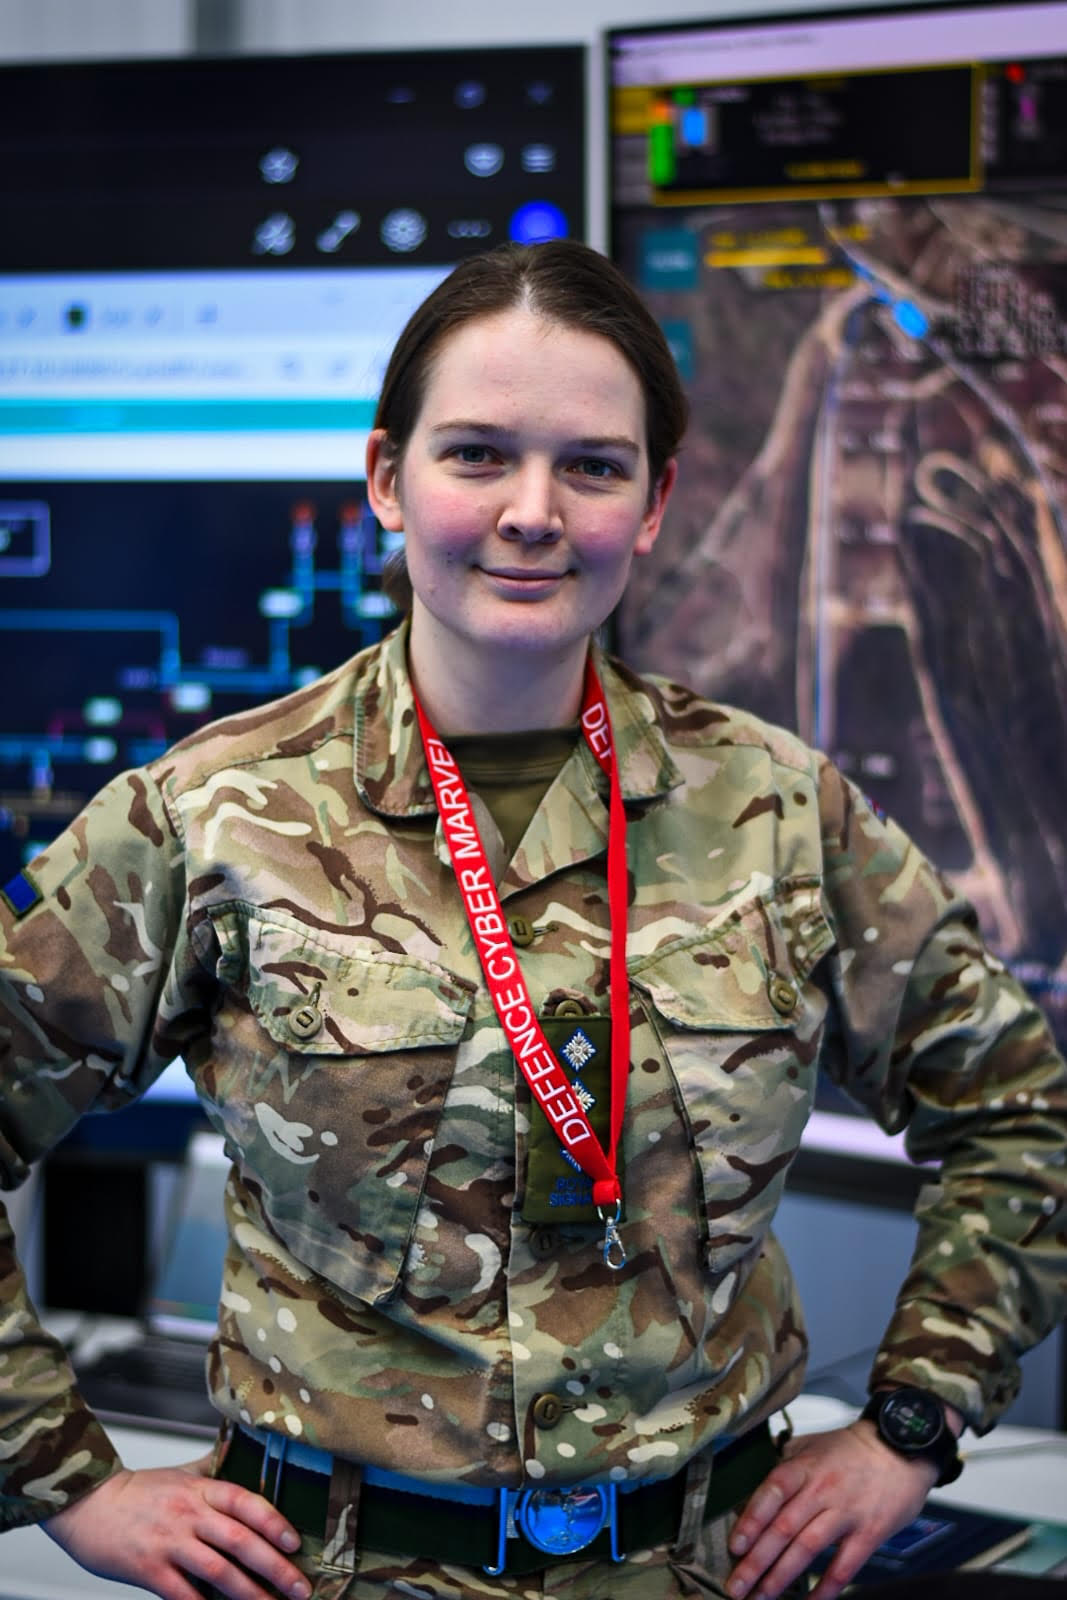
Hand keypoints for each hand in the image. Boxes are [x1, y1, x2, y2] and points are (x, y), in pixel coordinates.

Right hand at [42, 1452, 309, 1599]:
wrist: (88, 1505)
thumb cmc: (136, 1491)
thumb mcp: (180, 1473)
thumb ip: (213, 1467)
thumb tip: (244, 1453)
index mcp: (201, 1489)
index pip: (247, 1502)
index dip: (274, 1522)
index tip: (294, 1543)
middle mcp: (190, 1514)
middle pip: (241, 1540)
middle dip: (276, 1568)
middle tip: (300, 1588)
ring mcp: (170, 1543)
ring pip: (219, 1571)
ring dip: (250, 1593)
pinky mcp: (149, 1570)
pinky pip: (183, 1594)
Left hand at [725, 1422, 938, 1598]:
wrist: (901, 1449)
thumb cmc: (852, 1449)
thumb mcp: (812, 1444)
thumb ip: (784, 1466)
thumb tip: (755, 1493)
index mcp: (804, 1466)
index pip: (771, 1492)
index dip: (751, 1520)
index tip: (735, 1545)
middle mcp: (822, 1489)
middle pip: (783, 1528)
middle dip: (756, 1561)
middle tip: (737, 1585)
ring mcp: (846, 1513)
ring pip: (807, 1548)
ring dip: (781, 1576)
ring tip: (761, 1596)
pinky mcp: (869, 1533)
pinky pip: (843, 1566)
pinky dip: (825, 1587)